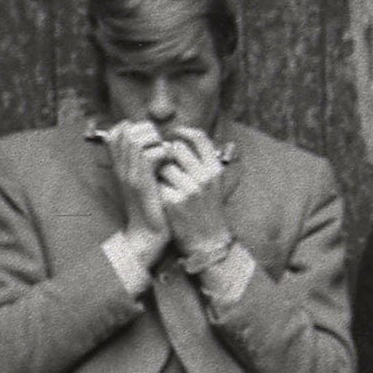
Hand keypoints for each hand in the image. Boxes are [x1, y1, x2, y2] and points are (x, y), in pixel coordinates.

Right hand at [103, 121, 169, 266]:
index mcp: (121, 166)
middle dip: (146, 130)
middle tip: (160, 142)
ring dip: (154, 140)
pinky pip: (150, 156)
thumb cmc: (152, 207)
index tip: (149, 136)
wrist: (147, 234)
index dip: (134, 126)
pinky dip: (162, 153)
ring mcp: (131, 175)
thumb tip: (155, 144)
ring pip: (136, 140)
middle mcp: (122, 168)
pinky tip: (169, 162)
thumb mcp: (144, 182)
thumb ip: (145, 163)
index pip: (117, 132)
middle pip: (126, 132)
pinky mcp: (143, 184)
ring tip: (165, 152)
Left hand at [154, 127, 231, 254]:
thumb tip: (179, 142)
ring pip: (164, 166)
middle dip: (168, 154)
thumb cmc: (208, 210)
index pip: (199, 138)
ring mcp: (188, 190)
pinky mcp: (173, 201)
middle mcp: (204, 177)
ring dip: (160, 172)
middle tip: (166, 164)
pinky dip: (157, 188)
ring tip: (166, 184)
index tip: (173, 133)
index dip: (183, 131)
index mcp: (215, 170)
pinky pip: (157, 183)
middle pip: (177, 149)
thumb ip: (201, 162)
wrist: (207, 241)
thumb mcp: (214, 184)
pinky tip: (163, 197)